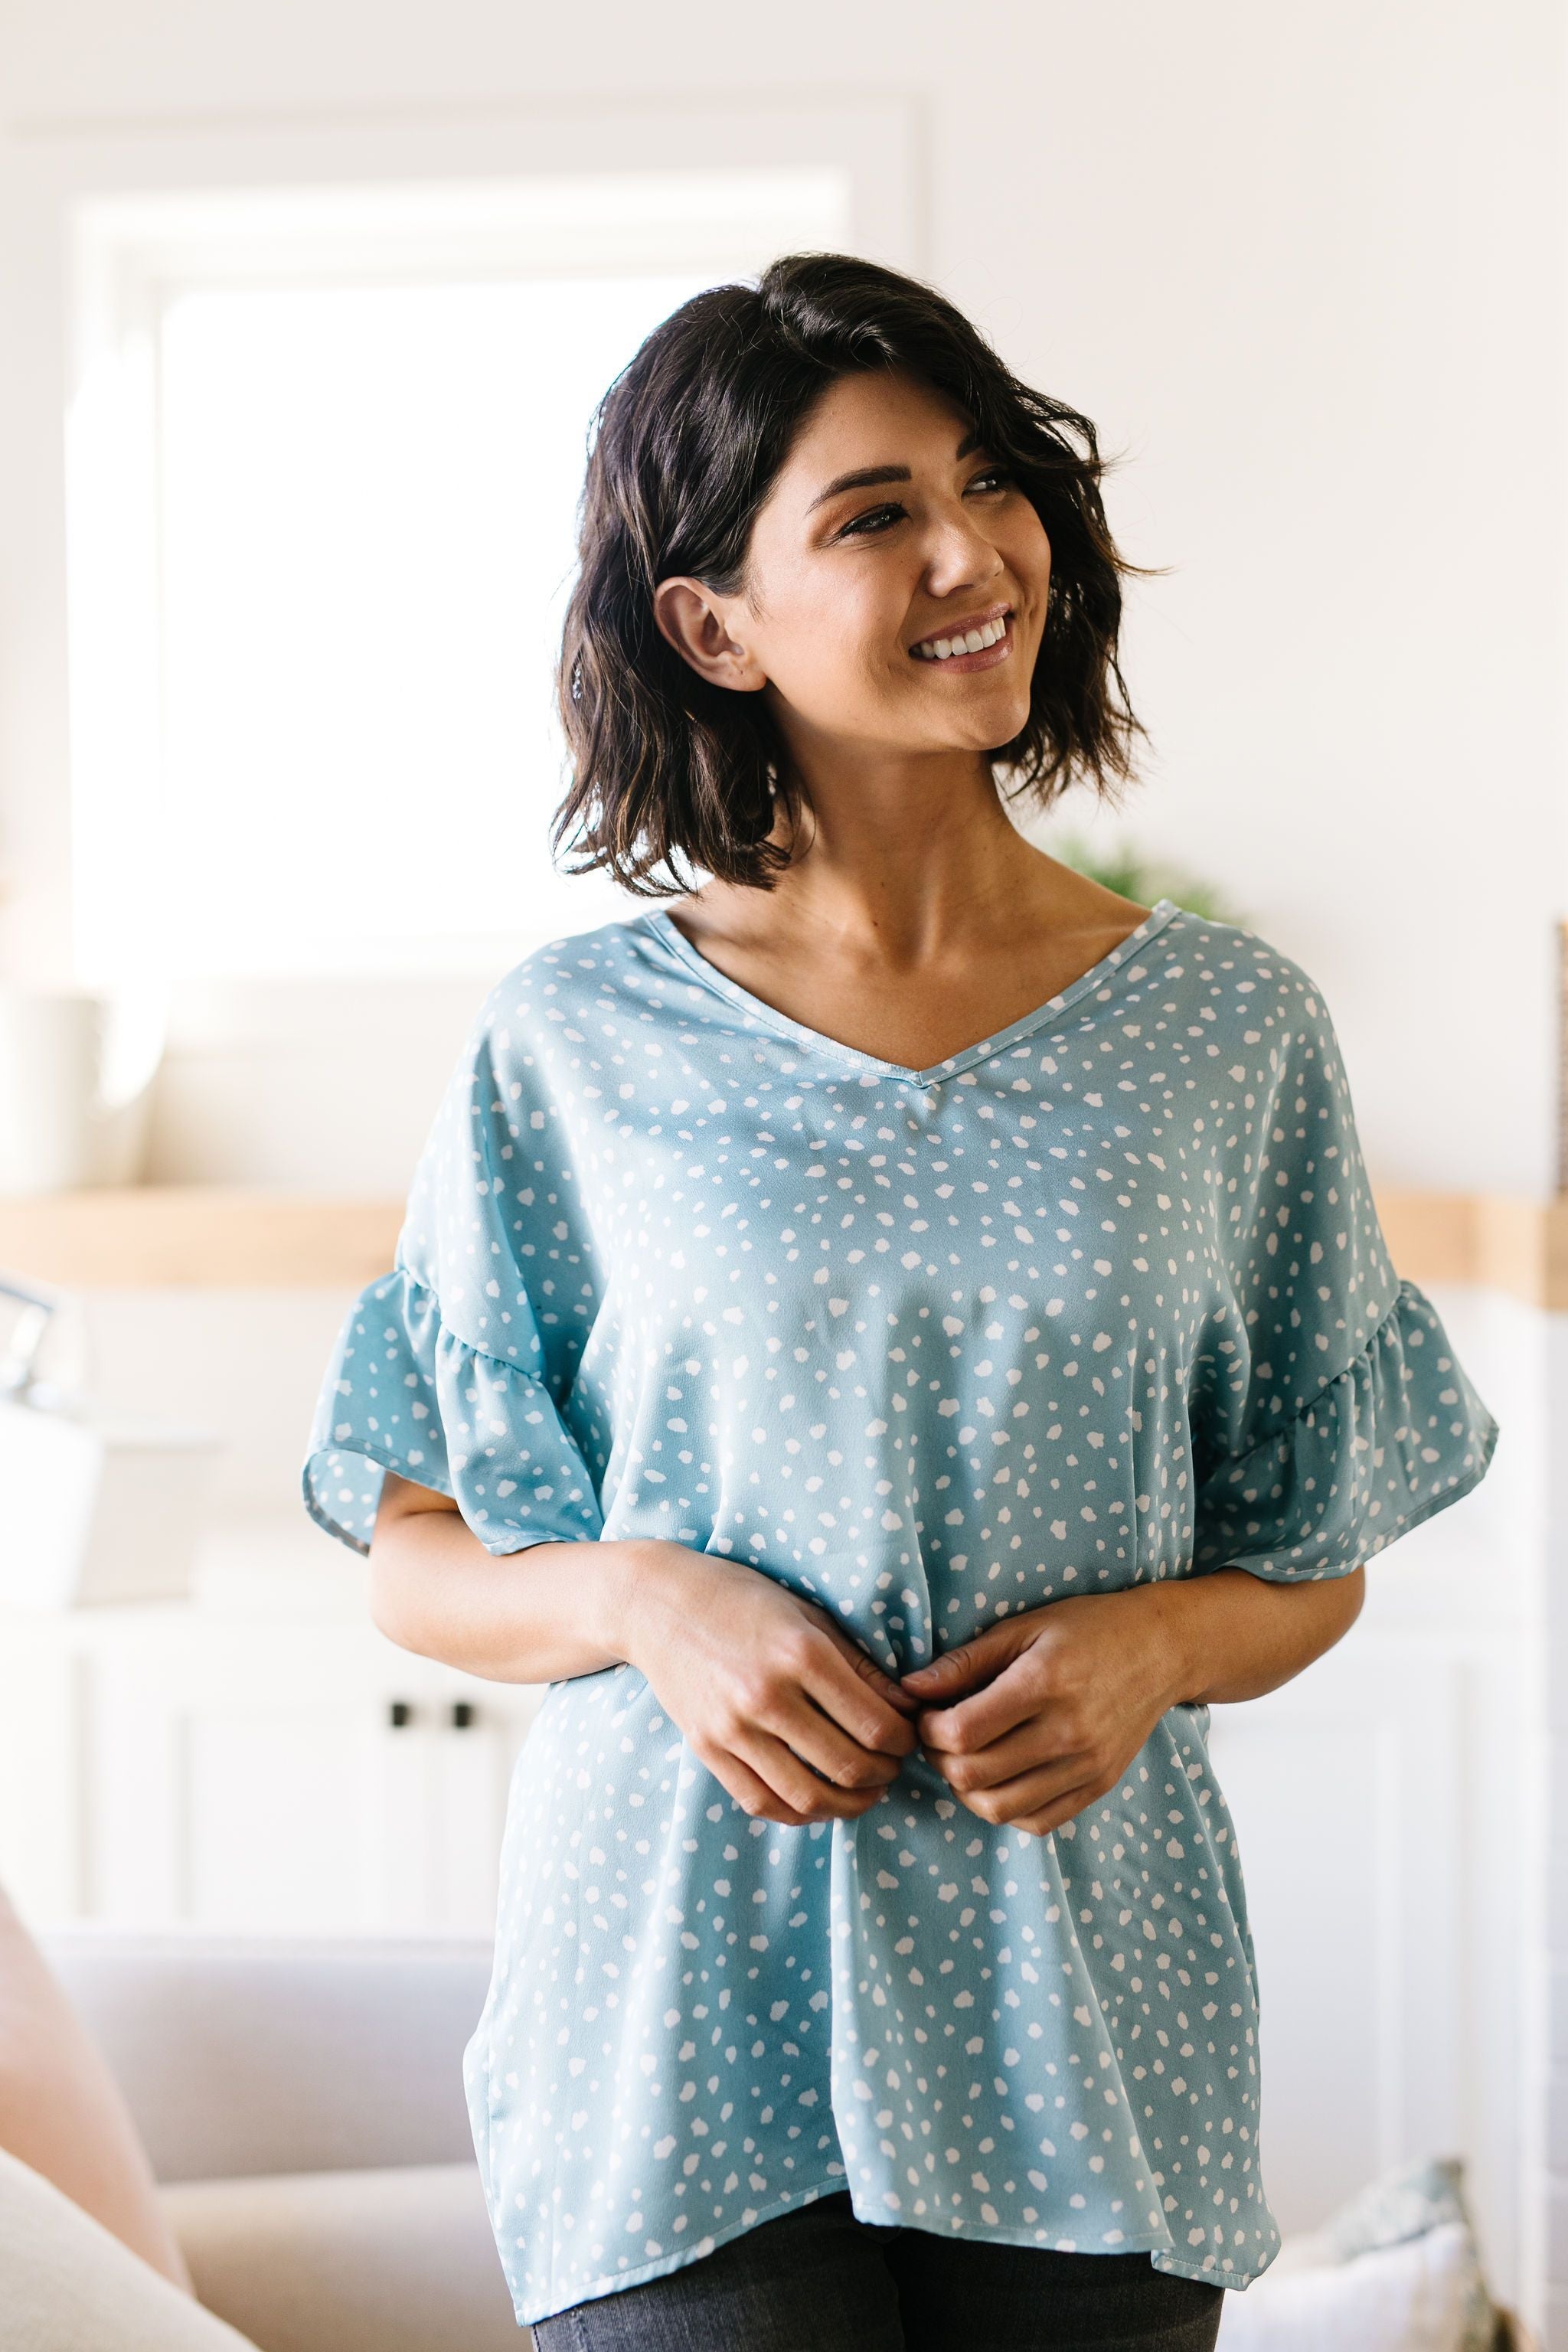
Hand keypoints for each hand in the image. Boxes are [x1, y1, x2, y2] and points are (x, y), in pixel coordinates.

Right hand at [620, 1544, 920, 1827]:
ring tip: (864, 1792)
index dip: (904, 1741)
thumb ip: (858, 1664)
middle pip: (848, 1766)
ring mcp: (732, 1728)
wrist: (657, 1603)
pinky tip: (819, 1801)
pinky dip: (799, 1813)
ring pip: (808, 1796)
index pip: (875, 1724)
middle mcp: (767, 1695)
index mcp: (801, 1653)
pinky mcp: (706, 1749)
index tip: (908, 1737)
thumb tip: (906, 1708)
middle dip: (884, 1774)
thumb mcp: (808, 1615)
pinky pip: (762, 1802)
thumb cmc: (742, 1600)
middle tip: (892, 1766)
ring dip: (849, 1804)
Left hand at [898, 1586, 1188, 1837]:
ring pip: (999, 1808)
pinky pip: (1036, 1822)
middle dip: (939, 1759)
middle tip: (939, 1736)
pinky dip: (1006, 1809)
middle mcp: (1067, 1732)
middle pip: (973, 1776)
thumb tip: (910, 1687)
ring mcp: (1086, 1766)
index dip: (928, 1729)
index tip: (927, 1713)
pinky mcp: (1098, 1786)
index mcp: (1043, 1684)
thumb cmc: (1088, 1629)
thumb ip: (966, 1661)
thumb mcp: (1024, 1627)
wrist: (1161, 1650)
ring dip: (966, 1790)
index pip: (961, 1733)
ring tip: (966, 1759)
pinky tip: (1000, 1778)